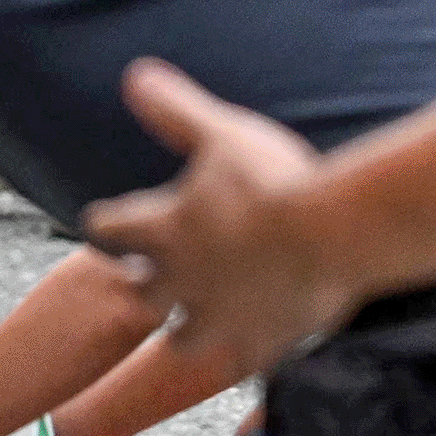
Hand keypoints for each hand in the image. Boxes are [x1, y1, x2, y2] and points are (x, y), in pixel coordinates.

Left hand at [85, 60, 348, 379]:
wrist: (334, 235)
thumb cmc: (274, 180)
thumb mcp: (221, 133)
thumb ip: (176, 111)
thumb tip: (134, 76)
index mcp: (165, 230)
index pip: (109, 229)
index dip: (104, 223)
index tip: (100, 221)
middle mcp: (184, 281)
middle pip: (145, 293)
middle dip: (145, 283)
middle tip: (146, 277)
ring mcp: (223, 319)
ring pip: (185, 340)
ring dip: (187, 331)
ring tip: (192, 328)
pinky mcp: (265, 343)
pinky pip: (247, 360)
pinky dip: (249, 353)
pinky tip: (257, 350)